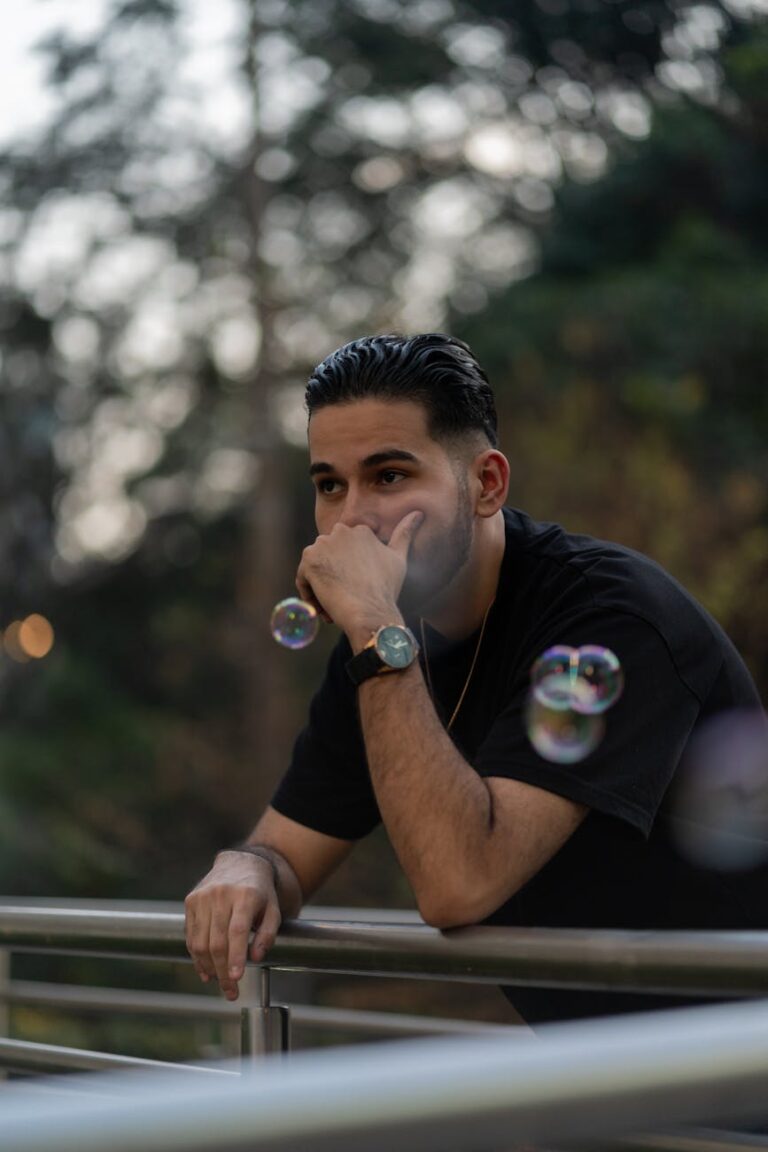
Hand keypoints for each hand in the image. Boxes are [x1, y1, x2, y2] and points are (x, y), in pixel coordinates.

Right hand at [184, 851, 281, 1000]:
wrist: (240, 863)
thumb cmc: (260, 892)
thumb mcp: (274, 910)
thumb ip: (268, 934)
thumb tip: (255, 958)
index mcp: (246, 895)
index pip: (237, 931)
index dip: (236, 956)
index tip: (237, 978)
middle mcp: (221, 894)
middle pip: (217, 942)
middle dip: (223, 971)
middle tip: (230, 991)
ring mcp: (203, 897)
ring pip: (201, 942)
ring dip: (209, 968)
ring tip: (219, 982)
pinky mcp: (191, 900)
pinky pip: (191, 936)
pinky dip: (197, 957)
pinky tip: (206, 970)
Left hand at [296, 510, 422, 641]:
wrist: (370, 612)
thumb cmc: (386, 589)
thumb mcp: (399, 558)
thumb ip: (405, 533)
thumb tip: (419, 512)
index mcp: (359, 530)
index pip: (343, 550)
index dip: (348, 573)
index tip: (357, 590)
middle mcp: (339, 531)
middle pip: (328, 558)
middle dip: (334, 578)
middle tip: (346, 600)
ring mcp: (322, 545)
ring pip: (314, 568)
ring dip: (321, 588)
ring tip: (335, 608)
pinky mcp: (309, 561)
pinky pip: (303, 578)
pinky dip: (310, 595)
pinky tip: (324, 610)